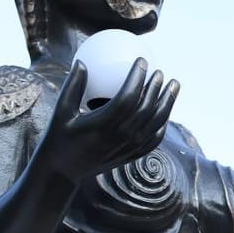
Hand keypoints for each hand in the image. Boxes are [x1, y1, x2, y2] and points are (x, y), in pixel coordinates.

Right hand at [40, 58, 178, 184]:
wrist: (64, 172)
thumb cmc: (60, 137)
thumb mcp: (61, 111)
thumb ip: (73, 86)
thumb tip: (81, 61)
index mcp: (103, 124)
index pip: (128, 97)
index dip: (137, 78)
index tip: (142, 61)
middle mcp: (119, 137)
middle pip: (146, 109)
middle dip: (156, 87)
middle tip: (160, 71)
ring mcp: (128, 148)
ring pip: (155, 124)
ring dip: (167, 103)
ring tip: (174, 85)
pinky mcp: (131, 156)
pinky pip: (153, 140)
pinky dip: (162, 124)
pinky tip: (165, 111)